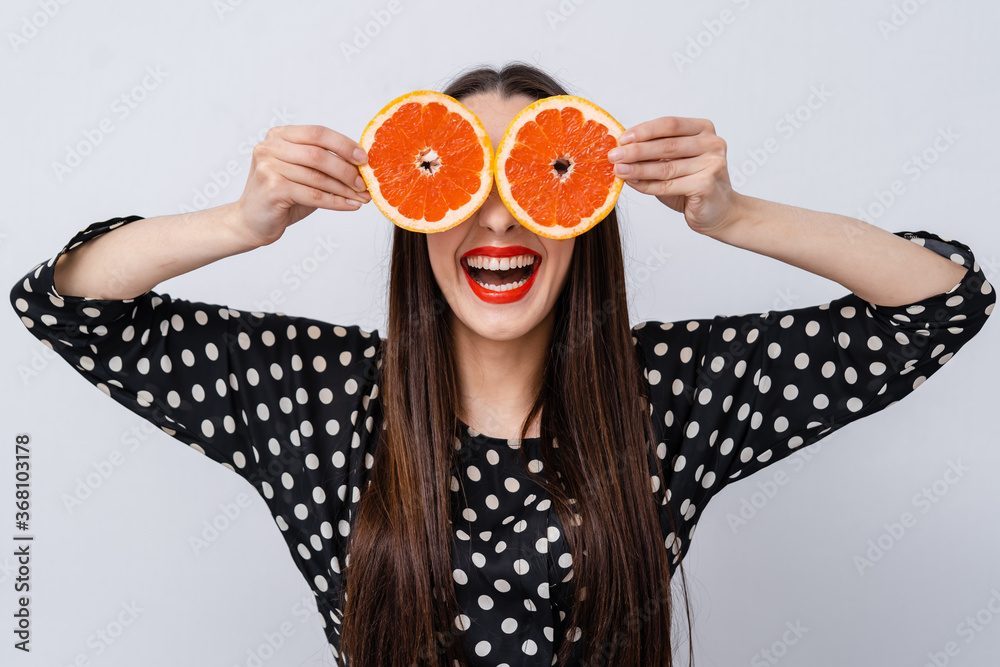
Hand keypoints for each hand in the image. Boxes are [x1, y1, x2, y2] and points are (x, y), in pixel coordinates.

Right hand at [235, 125, 370, 246]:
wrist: (252, 221)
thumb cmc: (282, 196)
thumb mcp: (303, 173)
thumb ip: (324, 164)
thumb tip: (361, 165)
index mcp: (279, 136)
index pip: (318, 133)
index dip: (344, 144)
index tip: (363, 158)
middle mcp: (270, 147)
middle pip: (319, 154)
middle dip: (347, 170)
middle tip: (365, 183)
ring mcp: (268, 167)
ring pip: (317, 177)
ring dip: (344, 189)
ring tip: (361, 197)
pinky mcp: (271, 188)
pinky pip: (313, 195)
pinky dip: (335, 202)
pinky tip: (350, 205)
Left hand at [607, 117, 741, 237]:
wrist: (718, 212)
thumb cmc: (693, 184)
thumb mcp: (674, 162)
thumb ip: (655, 153)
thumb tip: (622, 148)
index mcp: (703, 129)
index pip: (669, 124)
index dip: (644, 131)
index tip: (621, 138)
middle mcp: (712, 143)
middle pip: (667, 145)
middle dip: (636, 151)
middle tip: (613, 155)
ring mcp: (712, 163)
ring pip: (666, 167)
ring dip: (638, 169)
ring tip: (618, 170)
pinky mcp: (707, 185)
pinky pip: (669, 185)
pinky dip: (647, 186)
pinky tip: (632, 184)